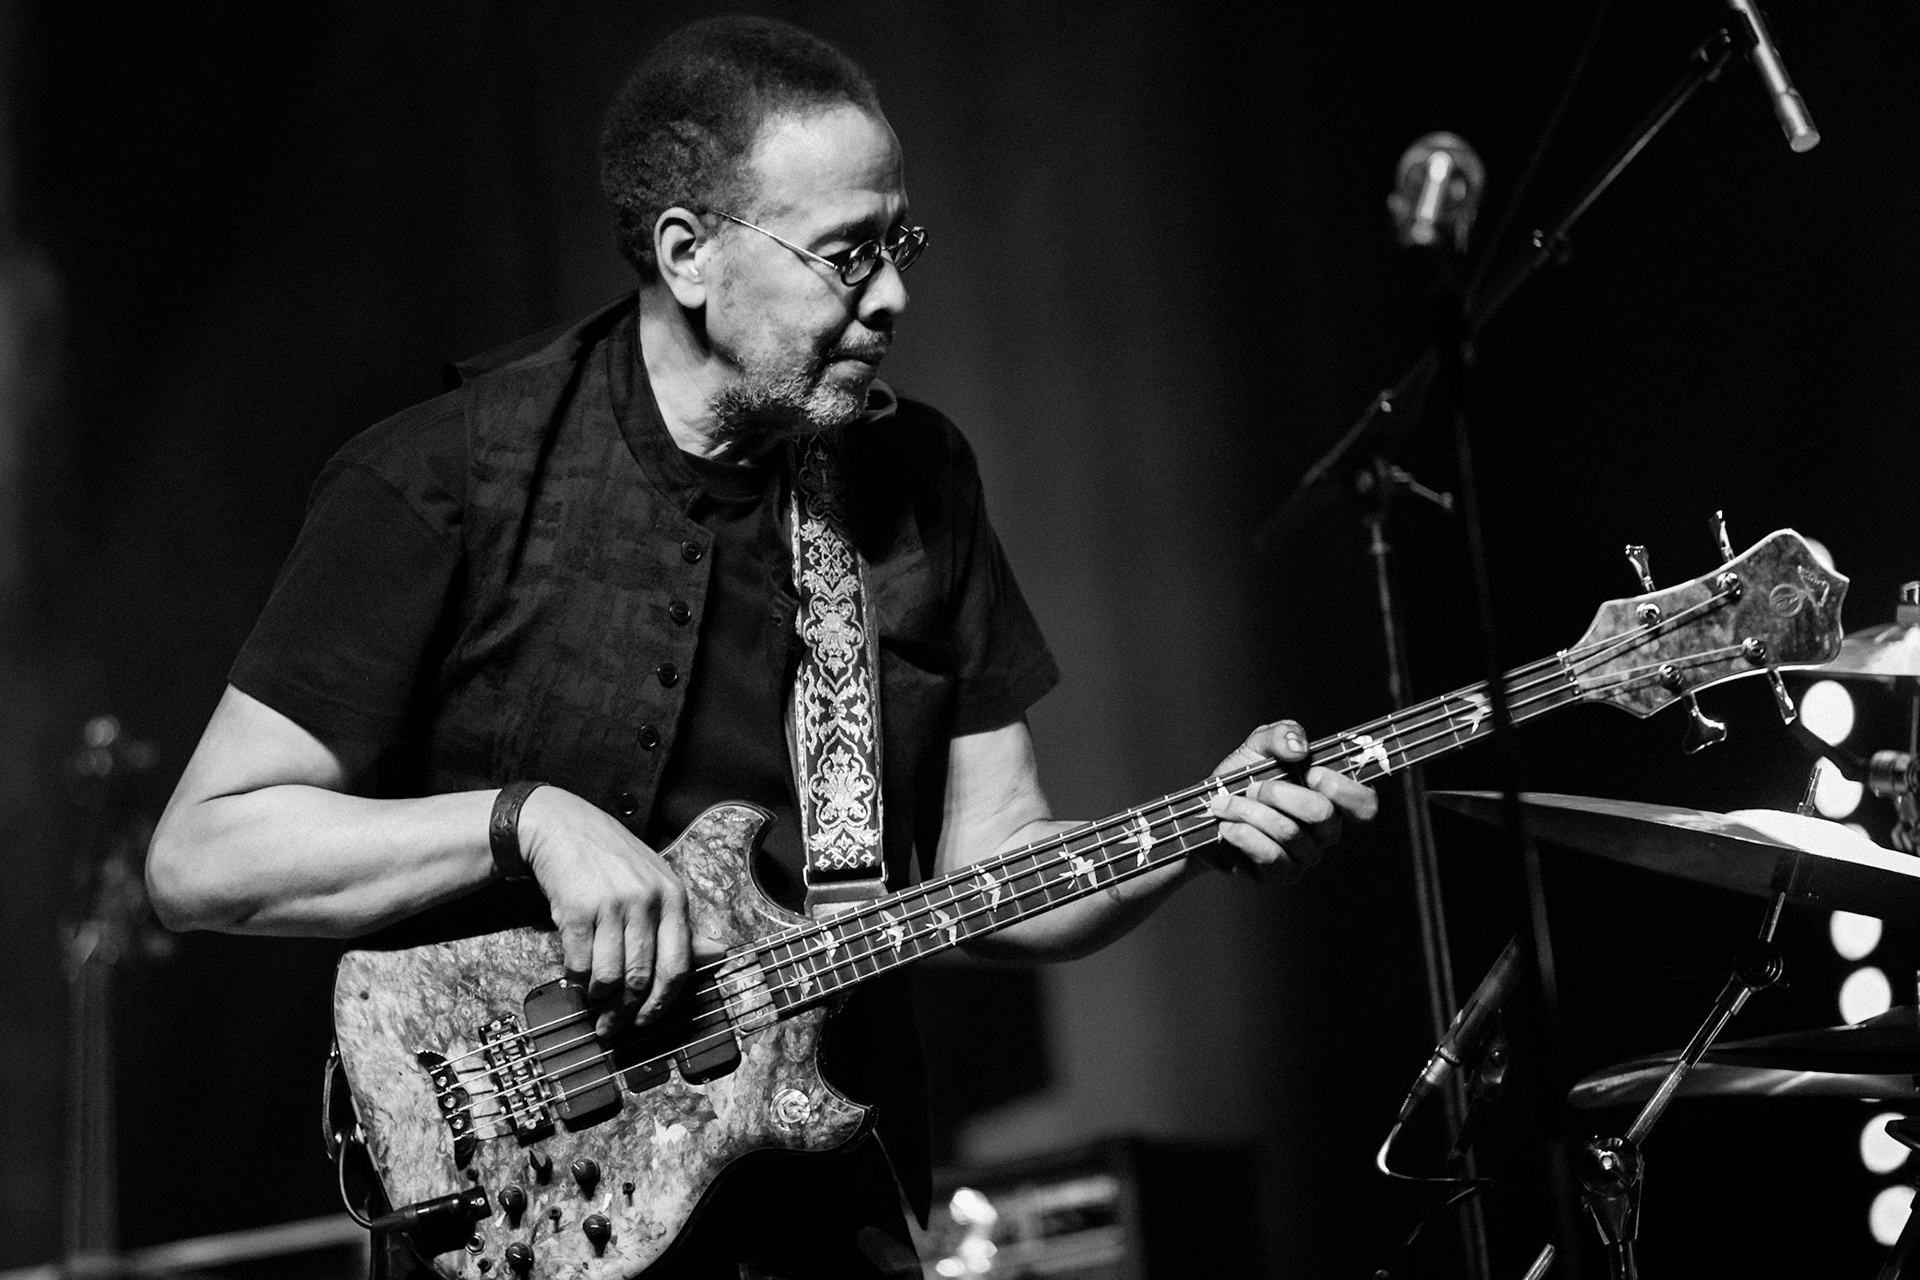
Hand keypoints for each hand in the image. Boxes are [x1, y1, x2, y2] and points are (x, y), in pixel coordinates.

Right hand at [516, 786, 691, 1035]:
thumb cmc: (612, 859)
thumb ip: (682, 923)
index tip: (647, 1021)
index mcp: (674, 897)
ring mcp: (612, 905)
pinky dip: (575, 979)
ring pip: (609, 976)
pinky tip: (574, 977)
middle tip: (611, 1028)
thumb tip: (718, 953)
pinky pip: (578, 963)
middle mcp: (647, 901)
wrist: (563, 826)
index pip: (679, 966)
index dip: (663, 1002)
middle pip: (641, 977)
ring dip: (598, 999)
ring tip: (591, 1002)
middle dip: (625, 1013)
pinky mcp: (577, 910)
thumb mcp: (657, 882)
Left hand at [1200, 720, 1377, 884]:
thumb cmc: (1241, 779)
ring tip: (1226, 804)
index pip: (1365, 804)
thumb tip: (1299, 748)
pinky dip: (1244, 836)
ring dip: (1250, 812)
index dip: (1341, 788)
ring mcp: (1305, 855)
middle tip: (1253, 787)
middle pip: (1323, 815)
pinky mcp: (1281, 874)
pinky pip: (1271, 856)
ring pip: (1290, 833)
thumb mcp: (1258, 746)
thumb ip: (1281, 734)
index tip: (1309, 772)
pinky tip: (1228, 827)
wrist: (1207, 813)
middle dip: (1280, 794)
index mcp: (1331, 798)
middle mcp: (1325, 830)